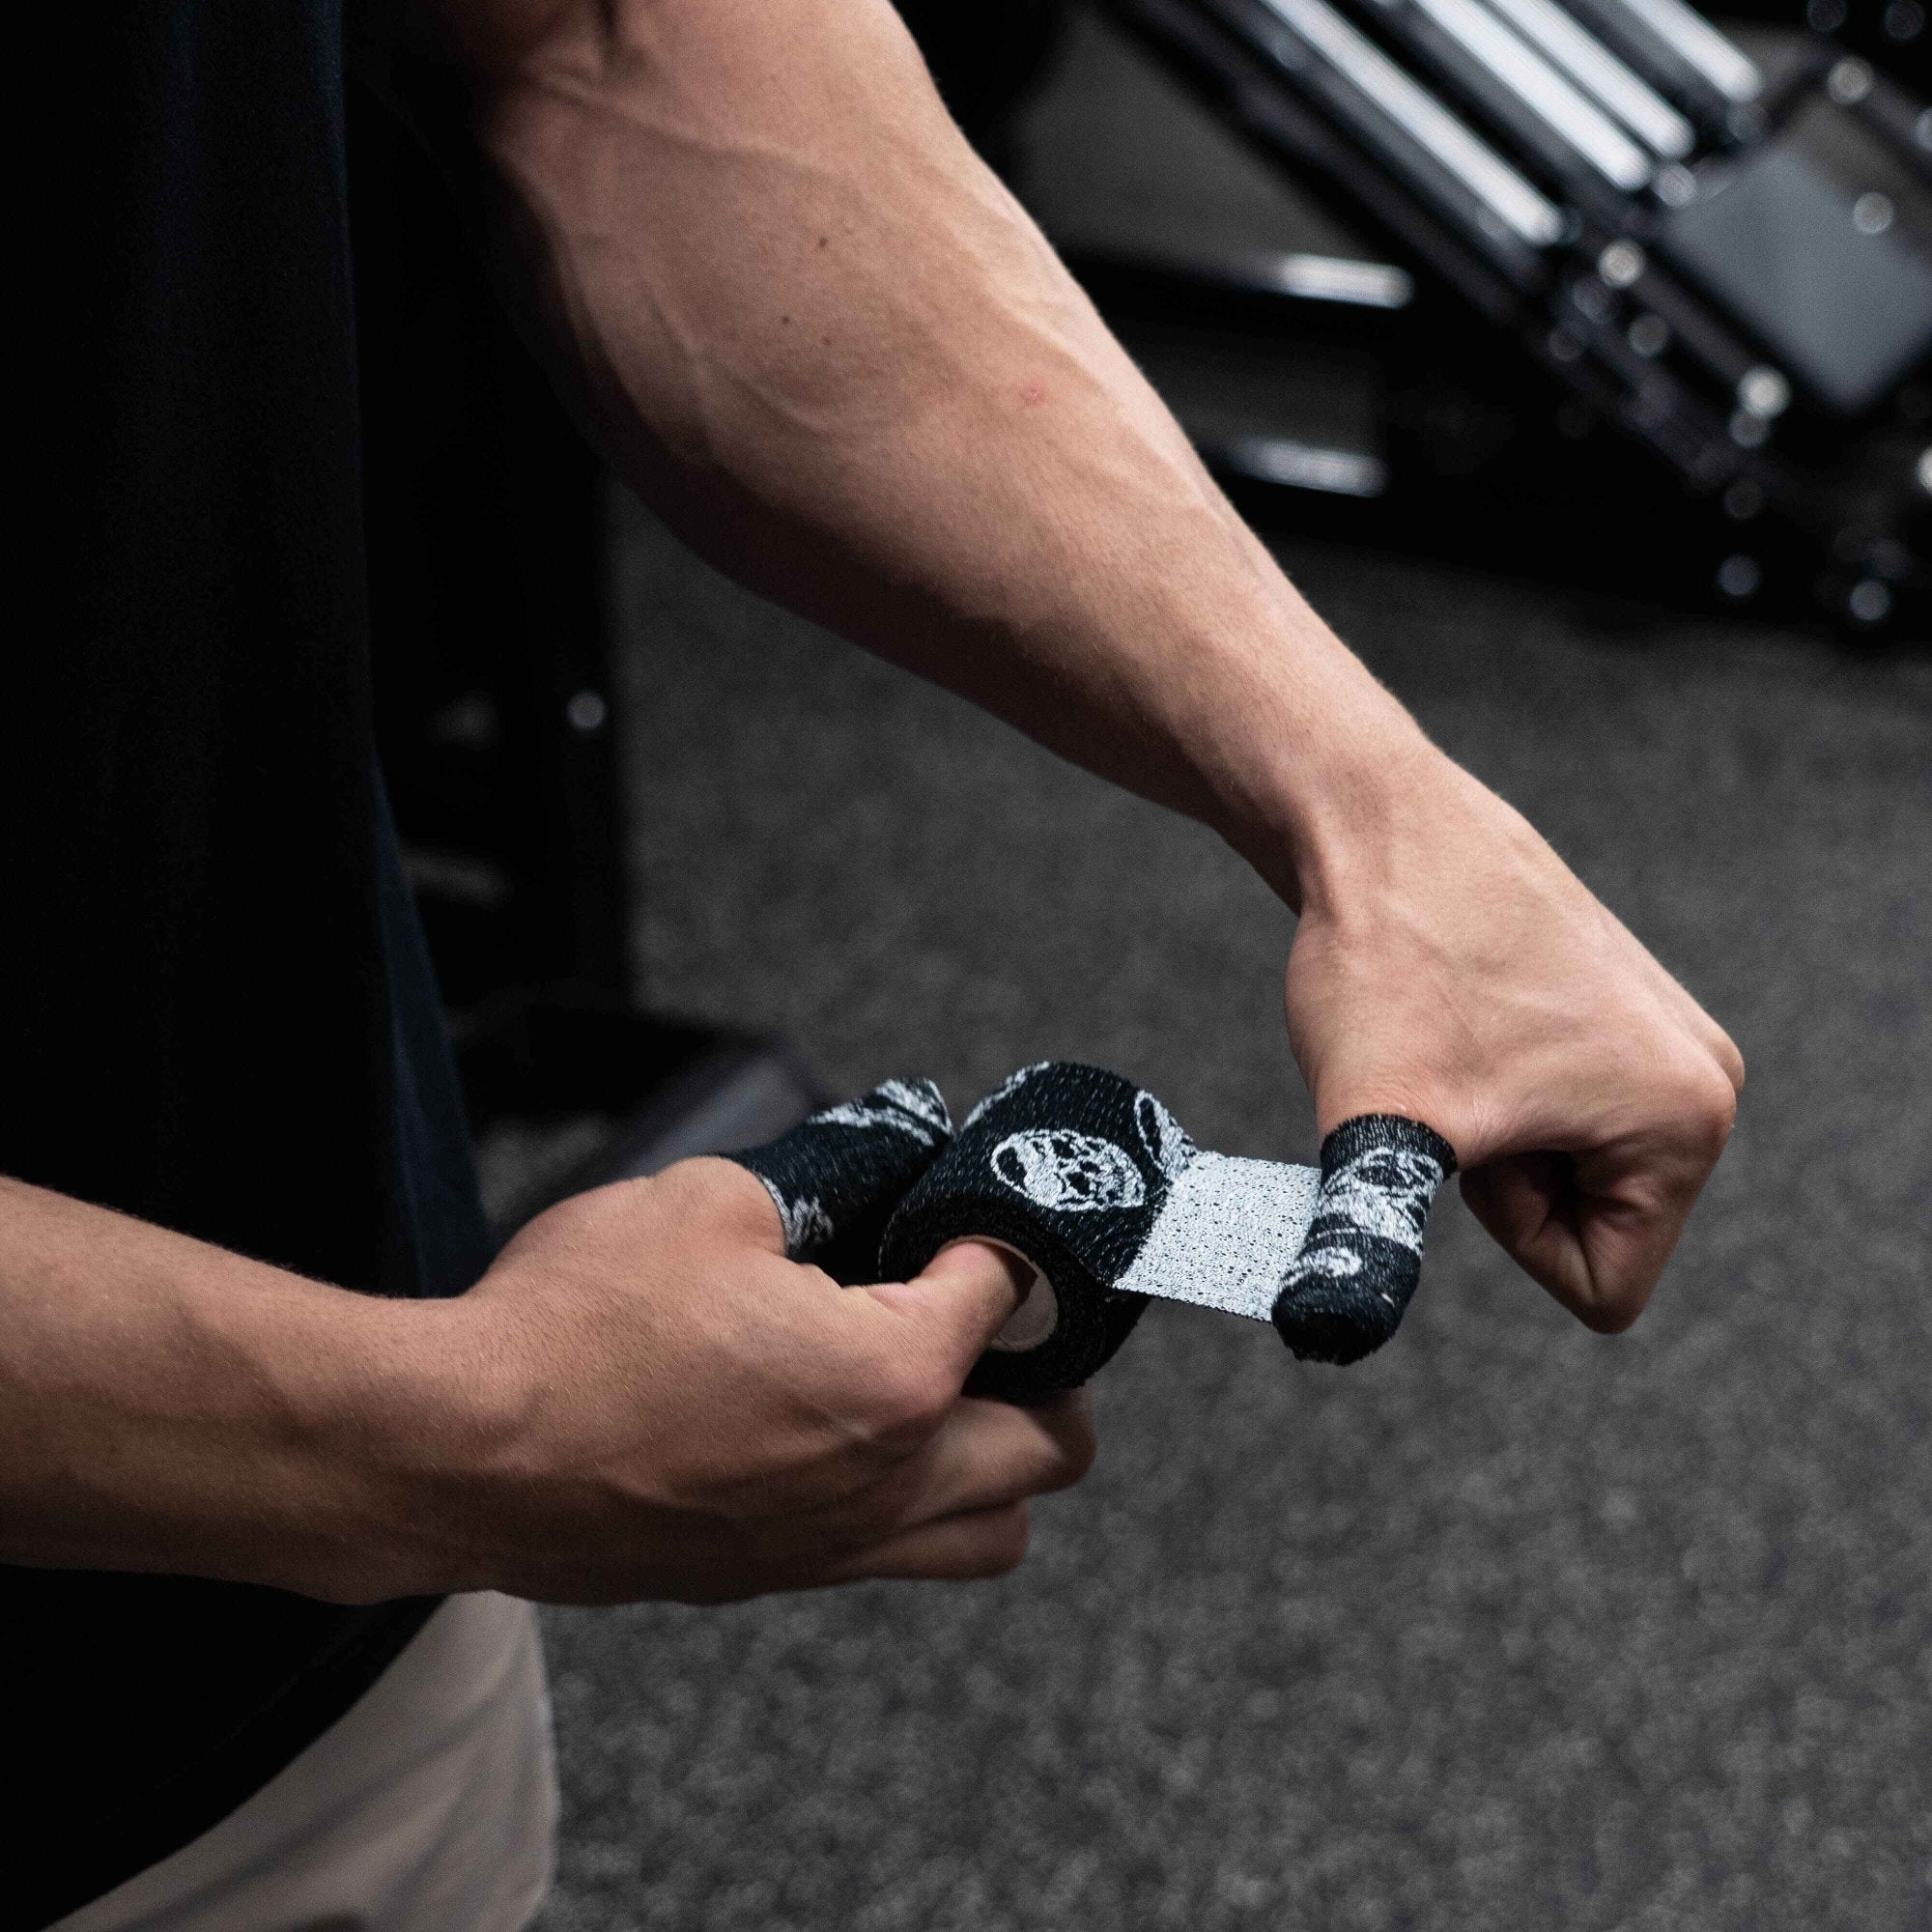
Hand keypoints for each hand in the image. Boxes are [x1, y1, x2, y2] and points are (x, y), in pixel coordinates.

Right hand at [427, 1159, 1095, 1603]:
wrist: (457, 1452)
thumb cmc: (574, 1327)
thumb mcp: (708, 1199)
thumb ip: (815, 1189)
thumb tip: (853, 1185)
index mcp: (893, 1379)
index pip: (1006, 1295)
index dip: (991, 1239)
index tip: (963, 1217)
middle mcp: (887, 1482)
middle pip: (1054, 1446)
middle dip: (1046, 1368)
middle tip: (990, 1318)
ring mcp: (832, 1545)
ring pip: (995, 1531)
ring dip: (1000, 1461)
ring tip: (947, 1394)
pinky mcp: (772, 1576)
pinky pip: (899, 1558)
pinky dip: (916, 1504)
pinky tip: (852, 1438)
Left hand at [1283, 740, 1743, 1332]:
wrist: (1373, 824)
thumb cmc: (1389, 963)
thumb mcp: (1374, 1126)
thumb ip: (1365, 1248)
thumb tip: (1319, 1331)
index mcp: (1688, 1127)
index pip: (1603, 1288)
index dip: (1508, 1232)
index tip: (1467, 1128)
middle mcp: (1704, 1081)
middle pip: (1589, 1227)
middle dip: (1504, 1181)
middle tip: (1453, 1079)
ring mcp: (1665, 1037)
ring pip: (1563, 1167)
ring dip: (1492, 1131)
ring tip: (1454, 1043)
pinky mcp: (1617, 1006)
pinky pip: (1552, 1108)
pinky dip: (1491, 1086)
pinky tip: (1456, 1017)